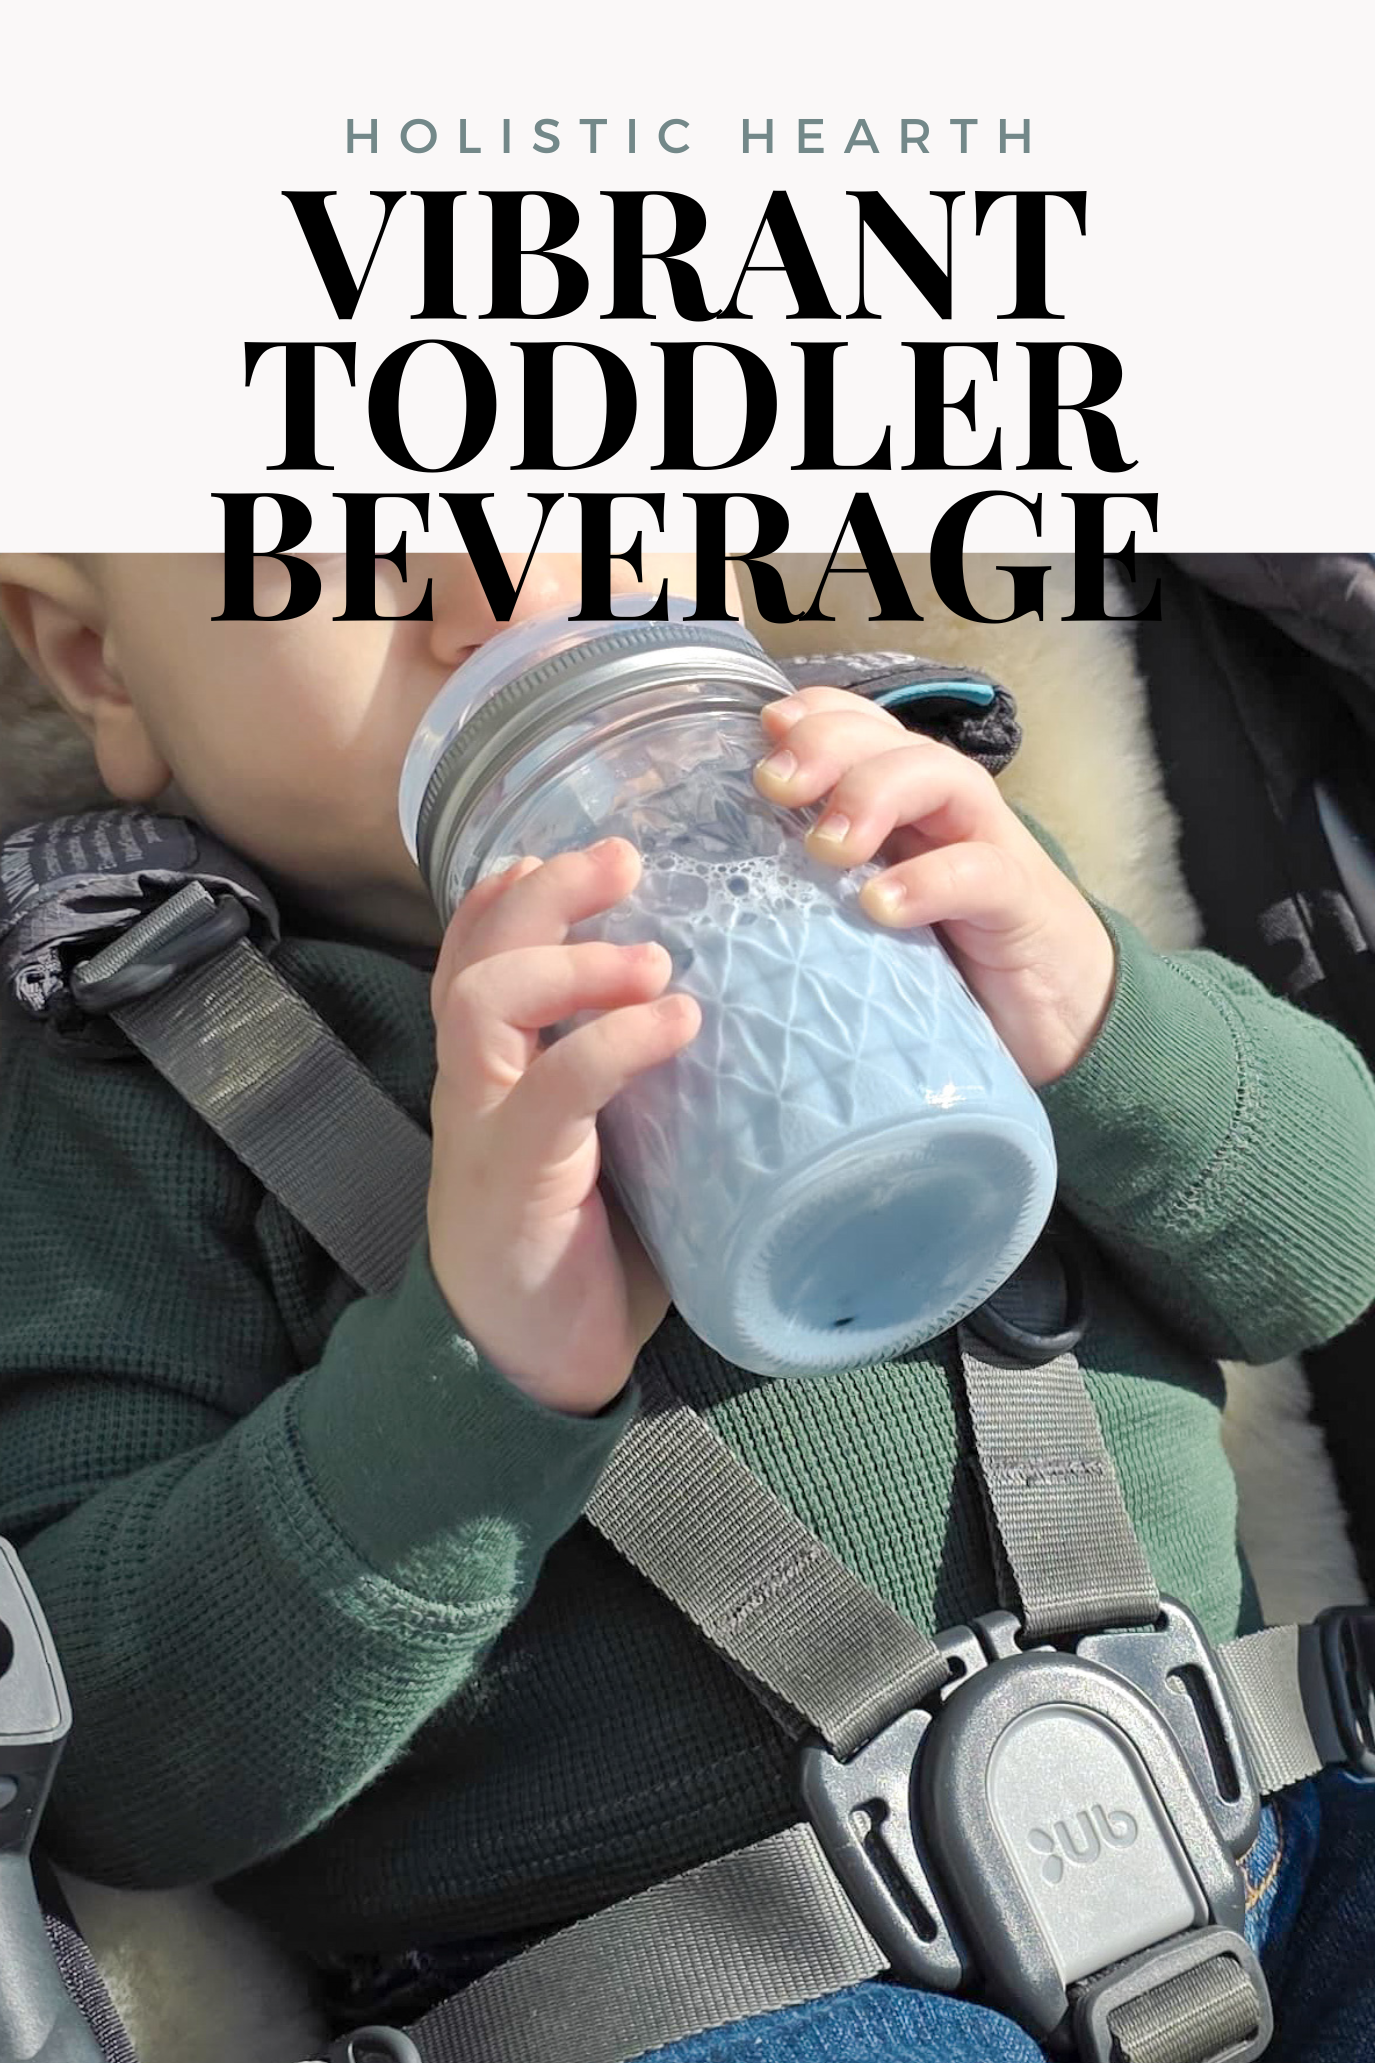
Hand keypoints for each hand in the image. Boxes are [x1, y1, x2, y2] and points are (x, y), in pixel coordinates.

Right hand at [427, 839, 699, 1414]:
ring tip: (654, 958)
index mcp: (493, 1074)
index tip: (580, 856)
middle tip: (624, 858)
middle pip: (478, 955)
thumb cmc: (578, 1255)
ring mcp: (484, 1129)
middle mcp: (475, 1086)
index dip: (513, 894)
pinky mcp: (511, 1180)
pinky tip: (677, 1022)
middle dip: (547, 893)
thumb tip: (748, 1028)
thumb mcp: (611, 1149)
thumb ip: (646, 1090)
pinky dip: (615, 1042)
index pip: (476, 955)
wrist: (519, 1370)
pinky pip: (552, 1088)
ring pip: (486, 1000)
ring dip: (572, 961)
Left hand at [753, 686, 1115, 1086]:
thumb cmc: (948, 966)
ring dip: (875, 793)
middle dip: (827, 745)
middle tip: (774, 786)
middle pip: (890, 739)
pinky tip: (882, 906)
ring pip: (940, 778)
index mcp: (901, 806)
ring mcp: (987, 850)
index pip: (857, 728)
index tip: (761, 738)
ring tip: (828, 845)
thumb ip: (813, 888)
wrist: (1062, 1022)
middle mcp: (943, 812)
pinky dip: (929, 881)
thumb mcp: (867, 920)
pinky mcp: (1019, 906)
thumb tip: (721, 886)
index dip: (810, 717)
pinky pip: (981, 873)